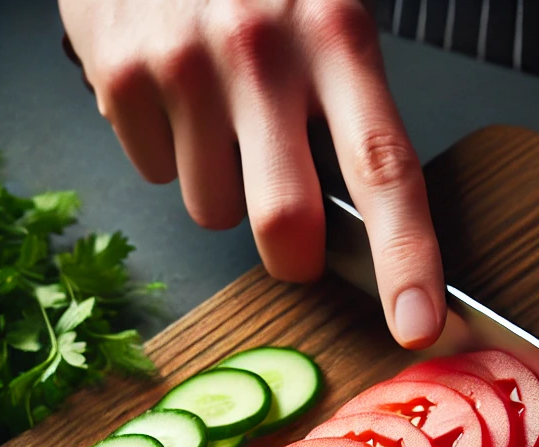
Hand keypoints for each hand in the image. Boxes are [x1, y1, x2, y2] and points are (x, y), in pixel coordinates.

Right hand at [59, 0, 445, 346]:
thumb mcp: (331, 17)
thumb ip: (353, 114)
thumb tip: (373, 232)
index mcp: (340, 36)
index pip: (385, 171)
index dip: (406, 259)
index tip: (418, 325)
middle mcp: (262, 50)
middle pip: (285, 224)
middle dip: (293, 258)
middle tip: (297, 239)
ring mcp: (184, 62)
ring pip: (214, 208)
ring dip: (226, 188)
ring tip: (224, 115)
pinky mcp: (121, 72)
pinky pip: (158, 172)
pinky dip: (174, 153)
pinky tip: (179, 96)